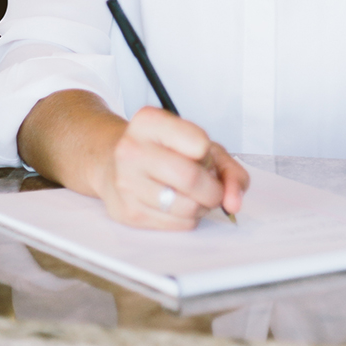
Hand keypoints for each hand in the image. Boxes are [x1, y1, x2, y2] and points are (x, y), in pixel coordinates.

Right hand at [94, 107, 247, 228]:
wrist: (111, 164)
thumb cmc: (161, 150)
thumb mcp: (197, 143)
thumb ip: (227, 167)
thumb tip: (234, 202)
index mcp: (149, 121)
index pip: (199, 143)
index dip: (208, 155)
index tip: (201, 154)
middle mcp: (132, 149)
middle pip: (191, 178)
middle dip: (212, 189)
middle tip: (211, 187)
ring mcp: (126, 182)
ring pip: (187, 207)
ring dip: (202, 206)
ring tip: (193, 195)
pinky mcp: (128, 212)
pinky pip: (177, 224)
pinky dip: (188, 218)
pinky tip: (177, 204)